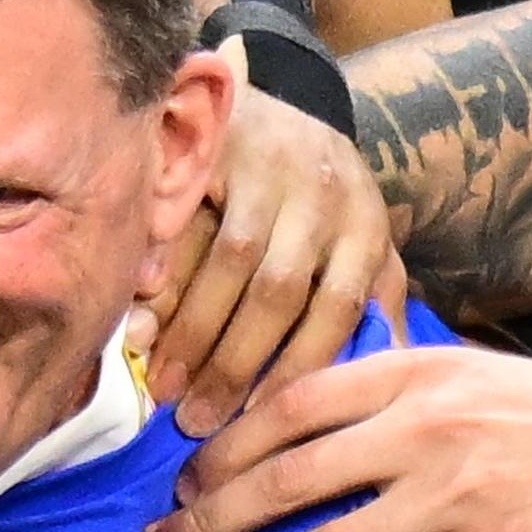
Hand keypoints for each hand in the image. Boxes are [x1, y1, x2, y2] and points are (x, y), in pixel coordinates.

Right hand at [140, 93, 399, 433]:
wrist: (281, 109)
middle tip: (195, 419)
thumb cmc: (324, 200)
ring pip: (229, 259)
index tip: (257, 422)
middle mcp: (324, 198)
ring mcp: (271, 169)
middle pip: (276, 291)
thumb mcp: (362, 244)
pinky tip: (140, 312)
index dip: (294, 368)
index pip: (334, 310)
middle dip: (232, 362)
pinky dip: (160, 266)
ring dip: (191, 326)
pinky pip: (187, 218)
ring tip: (161, 381)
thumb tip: (391, 374)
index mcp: (364, 230)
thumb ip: (376, 303)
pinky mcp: (221, 148)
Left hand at [147, 349, 531, 531]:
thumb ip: (396, 388)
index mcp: (416, 373)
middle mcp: (424, 431)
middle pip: (286, 482)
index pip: (290, 407)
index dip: (225, 450)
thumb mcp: (475, 372)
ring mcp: (452, 499)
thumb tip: (309, 414)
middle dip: (208, 525)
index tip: (186, 486)